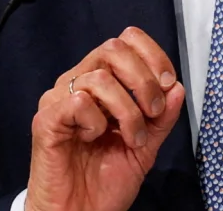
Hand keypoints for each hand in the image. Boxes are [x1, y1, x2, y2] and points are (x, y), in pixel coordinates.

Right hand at [25, 27, 185, 210]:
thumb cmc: (104, 182)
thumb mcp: (145, 146)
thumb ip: (161, 118)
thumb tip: (176, 87)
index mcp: (100, 82)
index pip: (125, 41)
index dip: (152, 54)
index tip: (167, 82)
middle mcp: (77, 83)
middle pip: (113, 48)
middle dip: (143, 79)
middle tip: (152, 111)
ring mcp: (59, 100)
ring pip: (100, 77)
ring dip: (127, 111)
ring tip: (131, 139)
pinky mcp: (46, 120)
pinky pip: (78, 102)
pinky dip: (97, 122)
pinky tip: (94, 139)